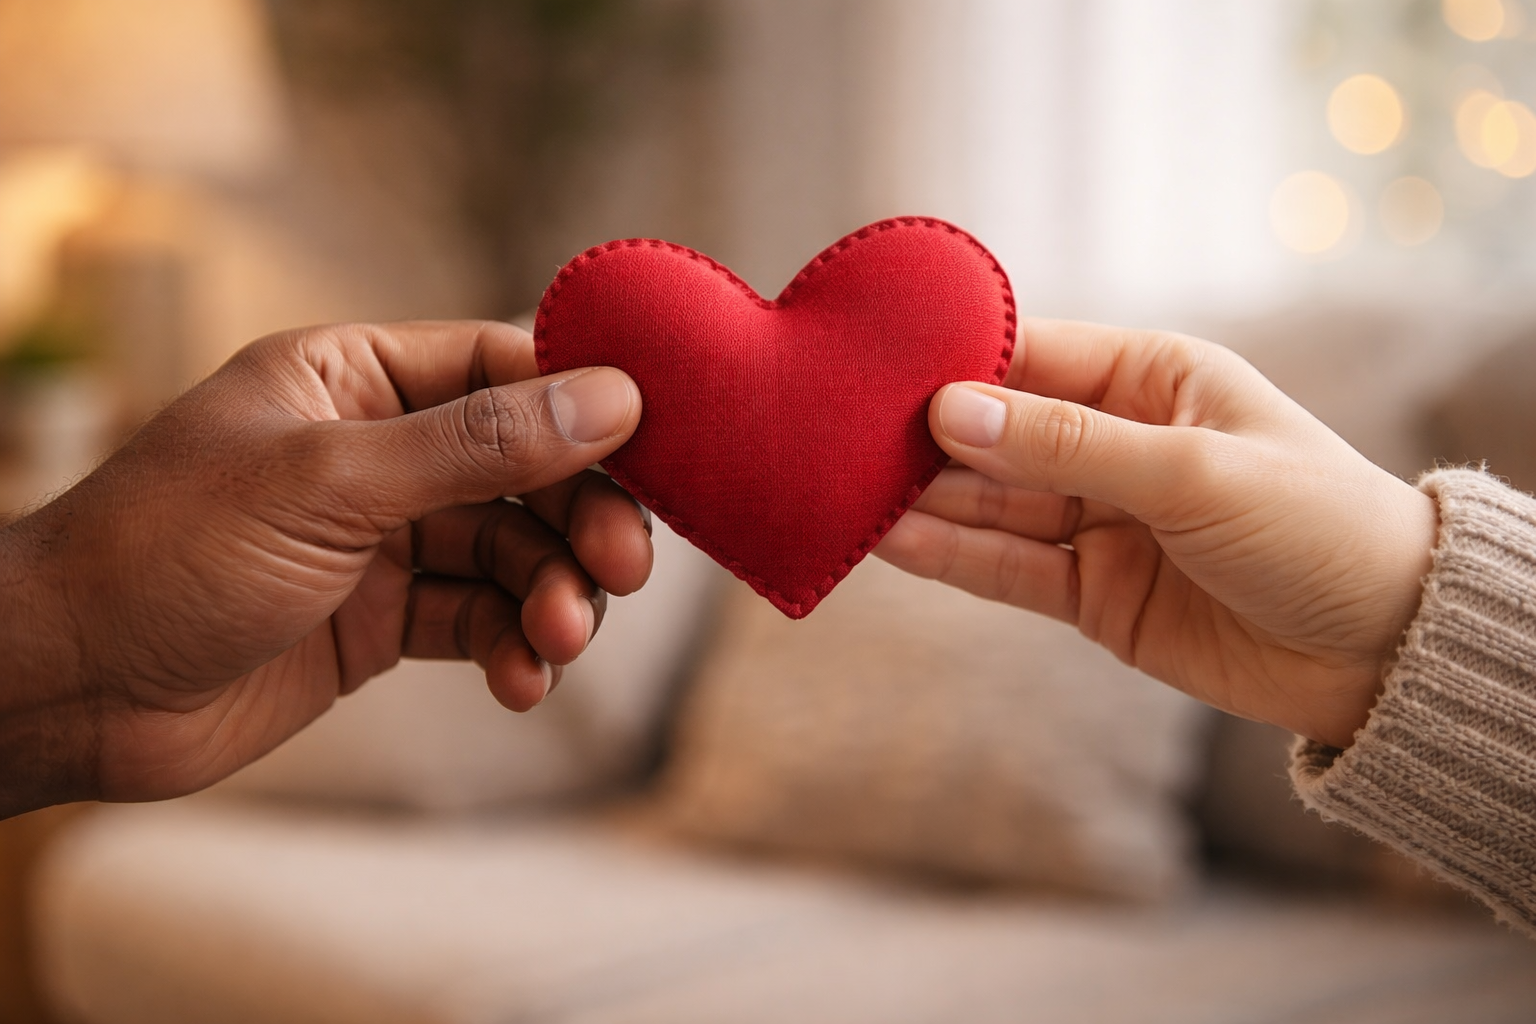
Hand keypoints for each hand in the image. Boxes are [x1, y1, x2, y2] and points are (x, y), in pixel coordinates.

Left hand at [0, 321, 649, 814]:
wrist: (69, 690)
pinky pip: (477, 620)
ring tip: (558, 639)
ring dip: (550, 595)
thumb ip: (477, 444)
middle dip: (577, 518)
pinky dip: (511, 648)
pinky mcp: (380, 619)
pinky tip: (522, 681)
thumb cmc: (167, 553)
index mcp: (353, 378)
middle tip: (621, 568)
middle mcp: (377, 450)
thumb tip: (609, 397)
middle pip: (524, 467)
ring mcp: (380, 538)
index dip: (583, 405)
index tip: (652, 451)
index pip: (501, 367)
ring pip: (510, 551)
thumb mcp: (332, 482)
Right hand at [875, 318, 1436, 748]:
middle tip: (838, 439)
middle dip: (924, 439)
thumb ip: (1067, 445)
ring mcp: (1099, 521)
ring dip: (924, 501)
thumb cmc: (1314, 527)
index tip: (876, 372)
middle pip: (997, 434)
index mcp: (1152, 381)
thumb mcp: (1192, 471)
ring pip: (991, 504)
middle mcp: (1115, 444)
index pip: (1029, 358)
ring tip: (845, 492)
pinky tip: (891, 542)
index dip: (954, 366)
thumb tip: (952, 411)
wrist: (1382, 650)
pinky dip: (951, 558)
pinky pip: (1007, 568)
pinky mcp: (1090, 593)